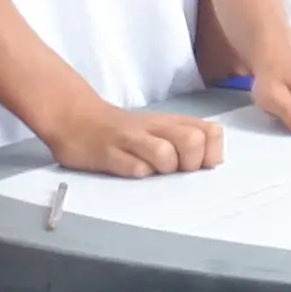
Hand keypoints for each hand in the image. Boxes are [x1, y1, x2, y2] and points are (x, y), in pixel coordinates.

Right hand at [46, 101, 226, 178]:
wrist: (77, 119)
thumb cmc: (125, 132)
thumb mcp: (160, 130)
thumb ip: (187, 141)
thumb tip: (213, 163)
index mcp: (173, 123)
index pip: (213, 133)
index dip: (210, 154)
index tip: (195, 164)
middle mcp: (156, 128)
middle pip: (193, 142)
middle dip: (190, 163)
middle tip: (173, 170)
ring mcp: (131, 139)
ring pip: (165, 154)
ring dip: (163, 169)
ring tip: (151, 170)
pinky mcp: (108, 153)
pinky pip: (132, 168)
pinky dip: (136, 173)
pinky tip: (129, 169)